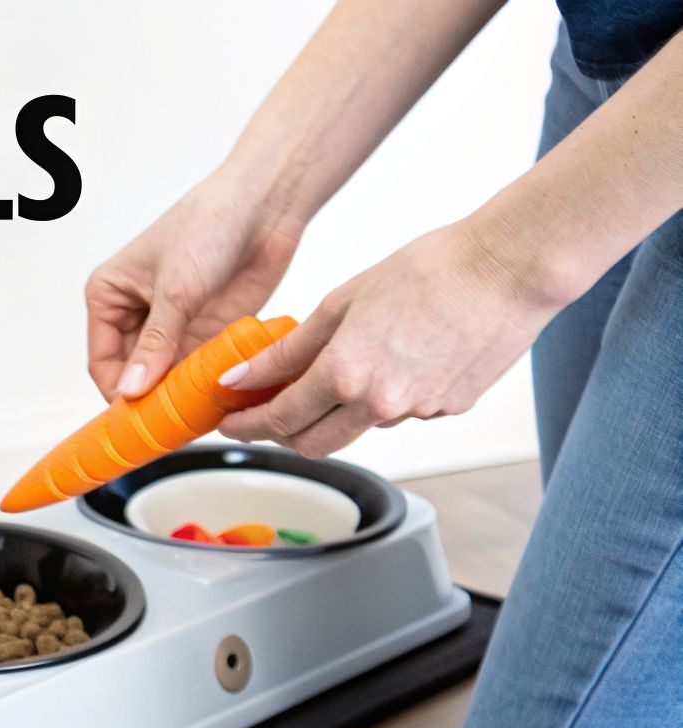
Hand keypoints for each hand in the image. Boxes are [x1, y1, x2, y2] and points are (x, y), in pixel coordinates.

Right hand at [86, 173, 305, 398]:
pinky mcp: (205, 331)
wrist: (266, 203)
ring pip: (165, 378)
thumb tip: (131, 391)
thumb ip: (155, 343)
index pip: (103, 361)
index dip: (117, 392)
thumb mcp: (176, 288)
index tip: (136, 420)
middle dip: (148, 400)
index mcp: (109, 296)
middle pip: (133, 375)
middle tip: (165, 428)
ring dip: (178, 397)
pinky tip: (214, 403)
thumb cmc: (209, 224)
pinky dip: (203, 387)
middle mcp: (136, 314)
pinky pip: (196, 371)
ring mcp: (172, 325)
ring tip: (192, 419)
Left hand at [216, 222, 562, 456]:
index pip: (280, 421)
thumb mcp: (341, 303)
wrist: (510, 268)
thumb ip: (287, 351)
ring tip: (338, 368)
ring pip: (359, 428)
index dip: (247, 426)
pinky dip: (383, 398)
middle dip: (284, 433)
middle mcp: (381, 405)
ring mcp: (419, 412)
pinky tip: (395, 359)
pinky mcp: (449, 410)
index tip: (230, 422)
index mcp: (346, 376)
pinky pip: (402, 413)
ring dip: (336, 412)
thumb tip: (241, 377)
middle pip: (314, 445)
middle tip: (267, 410)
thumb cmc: (429, 270)